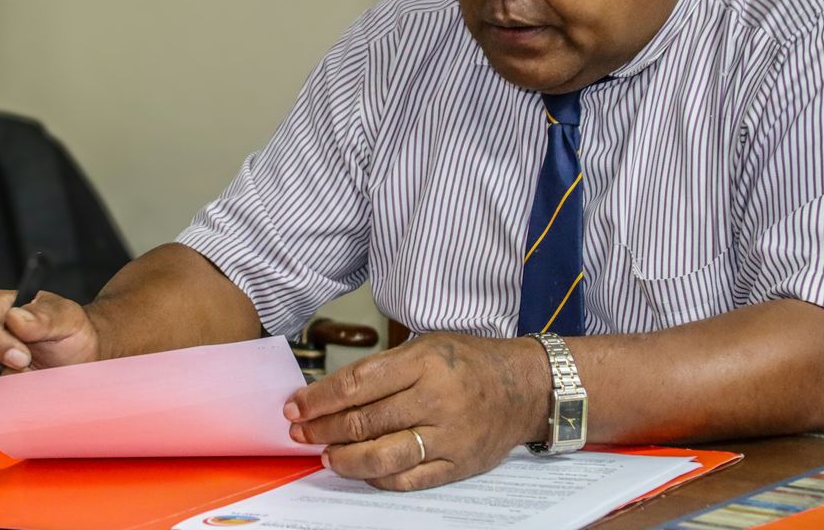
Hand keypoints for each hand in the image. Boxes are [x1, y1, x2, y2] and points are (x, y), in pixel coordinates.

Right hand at [0, 290, 101, 383]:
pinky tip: (19, 402)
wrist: (77, 362)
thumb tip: (15, 317)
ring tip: (29, 385)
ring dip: (0, 392)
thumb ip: (44, 317)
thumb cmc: (69, 334)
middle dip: (1, 373)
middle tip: (31, 374)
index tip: (23, 358)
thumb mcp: (68, 319)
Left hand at [283, 332, 549, 490]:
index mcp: (425, 362)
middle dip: (323, 429)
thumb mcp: (429, 344)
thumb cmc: (472, 361)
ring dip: (344, 459)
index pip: (357, 384)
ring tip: (326, 454)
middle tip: (301, 432)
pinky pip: (408, 479)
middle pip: (363, 421)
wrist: (526, 387)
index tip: (296, 406)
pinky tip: (361, 471)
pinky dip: (378, 478)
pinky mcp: (458, 464)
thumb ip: (385, 367)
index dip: (320, 398)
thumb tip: (333, 392)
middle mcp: (436, 399)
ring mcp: (448, 436)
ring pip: (381, 456)